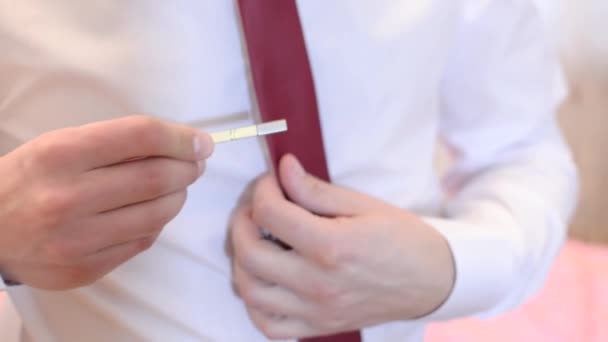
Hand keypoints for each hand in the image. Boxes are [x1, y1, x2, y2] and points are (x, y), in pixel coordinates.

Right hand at [0, 116, 213, 289]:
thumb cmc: (31, 178)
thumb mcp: (61, 145)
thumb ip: (117, 143)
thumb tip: (183, 145)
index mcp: (61, 154)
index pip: (141, 137)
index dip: (182, 138)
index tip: (203, 143)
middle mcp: (67, 198)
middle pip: (156, 178)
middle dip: (188, 168)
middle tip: (195, 164)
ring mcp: (76, 239)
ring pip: (157, 214)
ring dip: (178, 196)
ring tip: (176, 186)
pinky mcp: (84, 269)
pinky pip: (143, 241)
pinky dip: (157, 222)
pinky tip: (151, 211)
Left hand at [229, 154, 454, 339]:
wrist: (432, 281)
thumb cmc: (402, 239)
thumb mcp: (363, 204)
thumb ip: (315, 190)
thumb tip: (283, 168)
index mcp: (331, 246)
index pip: (269, 214)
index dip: (262, 190)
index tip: (270, 182)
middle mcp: (317, 283)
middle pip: (250, 253)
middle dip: (241, 222)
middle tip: (253, 208)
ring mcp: (315, 310)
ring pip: (250, 291)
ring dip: (241, 260)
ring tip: (254, 241)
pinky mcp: (318, 326)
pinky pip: (268, 324)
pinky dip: (254, 302)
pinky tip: (262, 280)